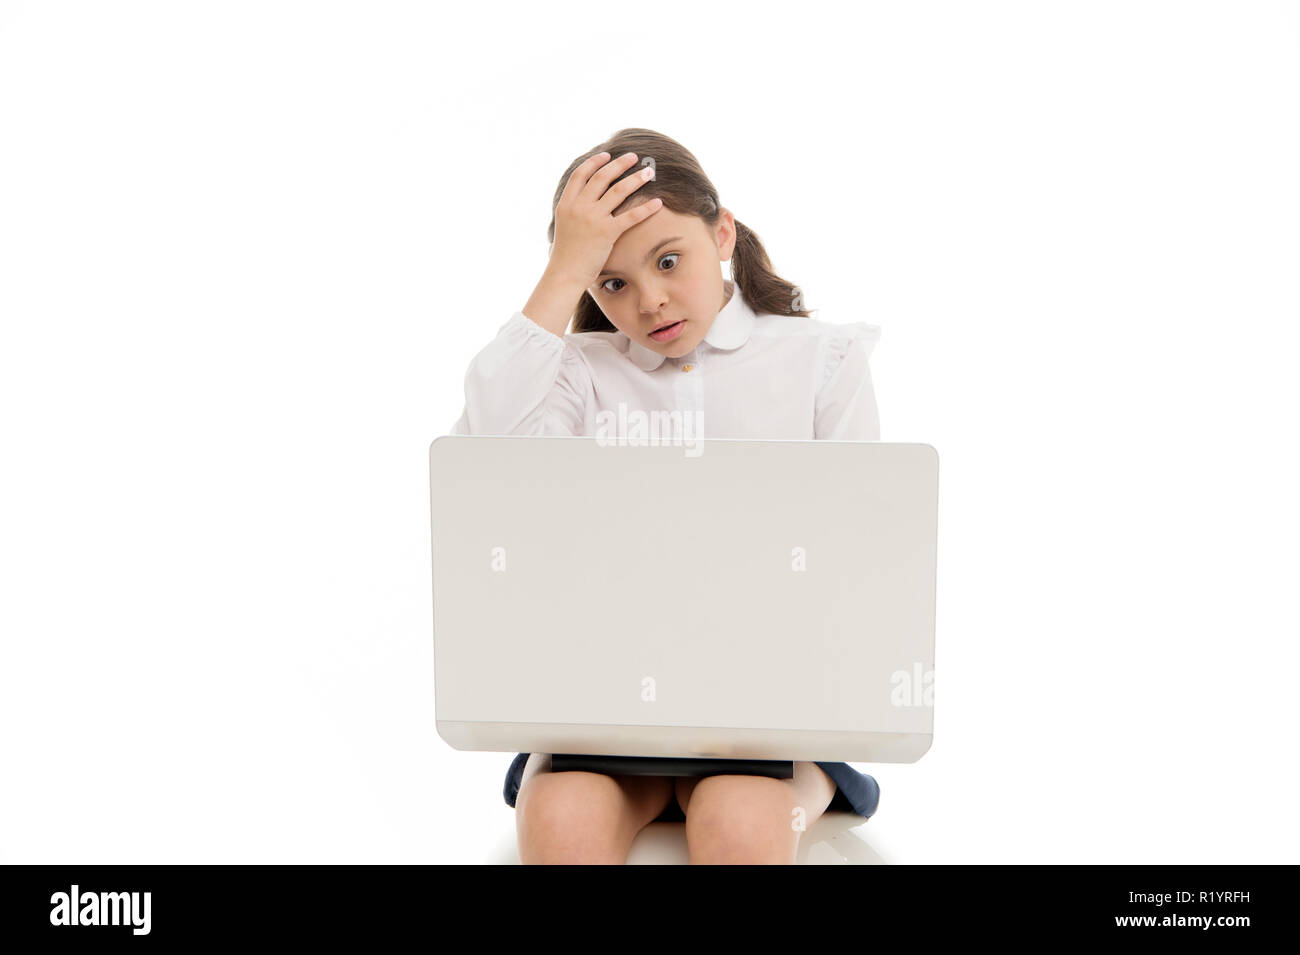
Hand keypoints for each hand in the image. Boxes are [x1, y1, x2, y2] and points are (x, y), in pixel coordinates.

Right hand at [547, 151, 661, 289]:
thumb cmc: (565, 256)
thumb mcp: (563, 227)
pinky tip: (658, 202)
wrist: (564, 274)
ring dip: (635, 179)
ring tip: (649, 172)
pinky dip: (646, 208)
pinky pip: (630, 216)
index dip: (595, 162)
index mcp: (566, 204)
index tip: (607, 155)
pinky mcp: (607, 233)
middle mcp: (579, 207)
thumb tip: (581, 204)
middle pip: (602, 177)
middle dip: (620, 164)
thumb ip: (573, 213)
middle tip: (634, 157)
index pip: (580, 175)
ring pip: (618, 191)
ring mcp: (592, 219)